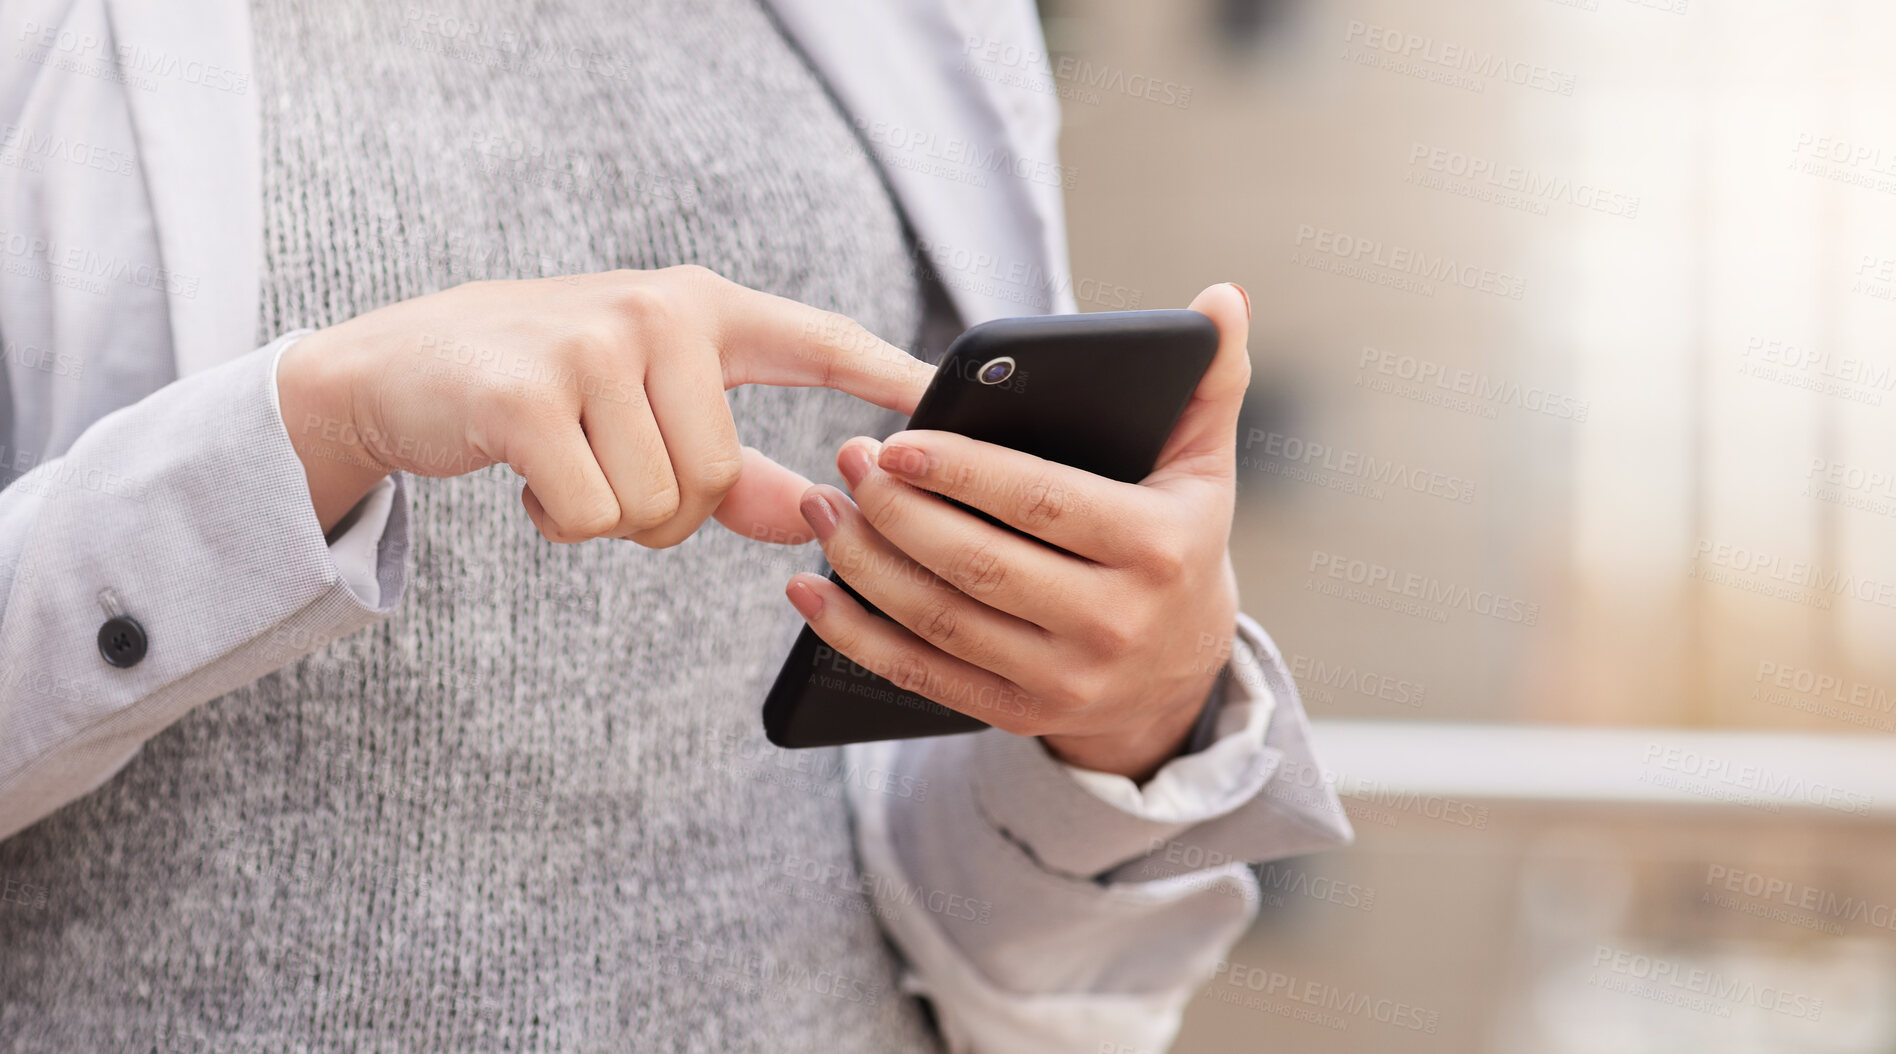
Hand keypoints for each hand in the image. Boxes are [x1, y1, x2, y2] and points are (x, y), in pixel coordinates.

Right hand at [277, 265, 930, 543]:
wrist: (406, 366)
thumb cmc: (553, 391)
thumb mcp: (652, 411)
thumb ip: (742, 468)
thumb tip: (820, 518)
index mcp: (705, 308)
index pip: (819, 341)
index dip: (888, 376)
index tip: (949, 404)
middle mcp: (659, 311)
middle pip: (721, 480)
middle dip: (668, 512)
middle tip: (611, 470)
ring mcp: (592, 344)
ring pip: (658, 506)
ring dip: (610, 518)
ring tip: (568, 464)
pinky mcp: (527, 395)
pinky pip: (593, 515)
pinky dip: (561, 523)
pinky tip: (529, 479)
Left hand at [785, 283, 1251, 780]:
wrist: (1183, 674)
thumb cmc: (1178, 541)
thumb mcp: (1204, 465)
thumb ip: (1209, 378)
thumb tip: (1223, 295)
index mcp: (1156, 550)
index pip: (1043, 503)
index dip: (963, 472)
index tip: (896, 440)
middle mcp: (1114, 624)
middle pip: (981, 566)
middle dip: (899, 513)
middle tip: (845, 462)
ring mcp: (1065, 681)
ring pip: (942, 622)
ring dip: (866, 566)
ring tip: (820, 508)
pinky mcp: (1020, 714)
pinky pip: (923, 676)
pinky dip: (856, 638)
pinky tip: (809, 591)